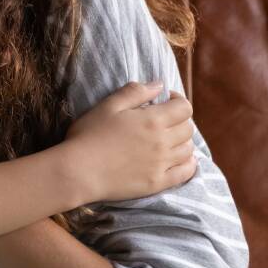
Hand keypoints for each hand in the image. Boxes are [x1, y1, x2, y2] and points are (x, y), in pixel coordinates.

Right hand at [64, 81, 196, 202]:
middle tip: (163, 121)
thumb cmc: (88, 135)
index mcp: (153, 120)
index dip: (178, 101)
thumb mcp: (107, 106)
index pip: (184, 107)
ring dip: (182, 141)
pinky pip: (186, 173)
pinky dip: (188, 164)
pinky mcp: (158, 182)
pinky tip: (180, 160)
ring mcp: (162, 164)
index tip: (165, 101)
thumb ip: (134, 92)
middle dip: (179, 120)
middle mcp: (163, 142)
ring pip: (188, 149)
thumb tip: (159, 85)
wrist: (78, 171)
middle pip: (188, 128)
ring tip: (167, 139)